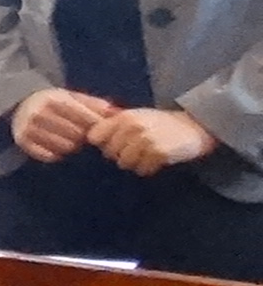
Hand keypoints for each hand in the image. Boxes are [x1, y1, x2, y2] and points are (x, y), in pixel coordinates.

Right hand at [15, 88, 114, 160]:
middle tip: (84, 136)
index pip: (83, 116)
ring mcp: (29, 128)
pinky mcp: (23, 142)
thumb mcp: (71, 96)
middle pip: (76, 133)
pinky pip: (49, 156)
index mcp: (53, 99)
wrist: (20, 105)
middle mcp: (38, 113)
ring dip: (72, 146)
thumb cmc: (53, 103)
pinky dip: (57, 154)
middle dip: (84, 136)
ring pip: (65, 147)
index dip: (94, 124)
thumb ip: (93, 104)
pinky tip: (59, 149)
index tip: (99, 129)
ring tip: (72, 141)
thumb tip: (115, 113)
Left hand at [93, 106, 218, 174]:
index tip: (113, 145)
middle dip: (120, 155)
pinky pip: (142, 170)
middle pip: (109, 153)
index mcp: (124, 117)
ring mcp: (145, 140)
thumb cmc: (162, 123)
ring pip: (124, 164)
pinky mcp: (159, 153)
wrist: (196, 126)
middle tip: (137, 150)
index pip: (94, 137)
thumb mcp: (137, 116)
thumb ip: (115, 124)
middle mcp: (132, 127)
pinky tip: (156, 160)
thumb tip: (89, 138)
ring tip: (147, 155)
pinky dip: (148, 168)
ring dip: (135, 163)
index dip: (102, 144)